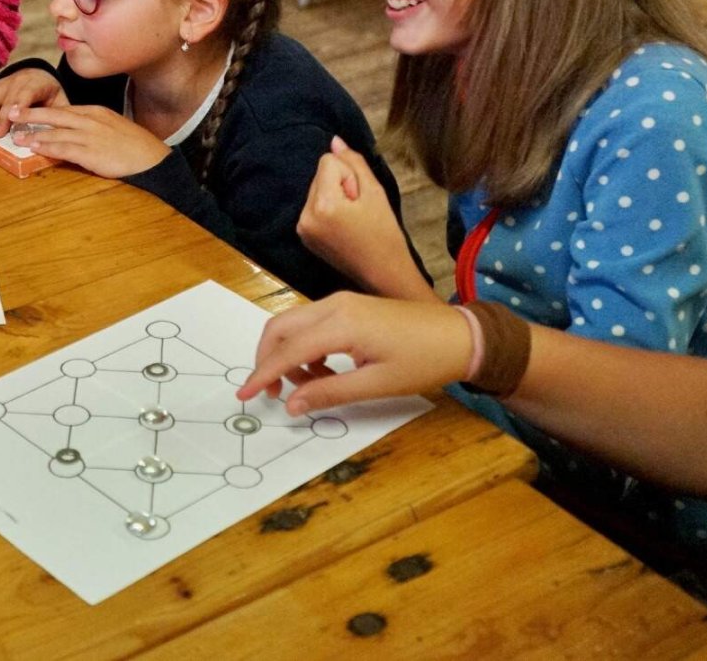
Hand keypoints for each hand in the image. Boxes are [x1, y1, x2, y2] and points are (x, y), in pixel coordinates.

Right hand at [0, 68, 66, 135]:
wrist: (40, 76)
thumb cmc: (50, 95)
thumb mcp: (60, 102)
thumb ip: (57, 115)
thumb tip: (56, 134)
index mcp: (38, 83)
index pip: (27, 92)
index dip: (19, 104)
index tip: (13, 117)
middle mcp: (19, 80)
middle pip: (7, 97)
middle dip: (1, 115)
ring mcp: (4, 82)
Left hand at [10, 104, 171, 178]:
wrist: (151, 158)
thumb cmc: (134, 146)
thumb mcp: (112, 128)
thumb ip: (93, 128)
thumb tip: (74, 134)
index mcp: (95, 112)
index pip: (64, 109)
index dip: (43, 110)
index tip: (26, 109)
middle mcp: (90, 120)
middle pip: (55, 114)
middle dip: (31, 113)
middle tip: (11, 112)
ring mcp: (90, 135)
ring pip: (56, 131)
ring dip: (34, 133)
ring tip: (16, 136)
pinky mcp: (91, 152)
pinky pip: (64, 148)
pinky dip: (48, 146)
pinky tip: (36, 147)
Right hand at [235, 292, 474, 414]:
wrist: (461, 335)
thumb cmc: (424, 362)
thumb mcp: (377, 384)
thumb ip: (330, 393)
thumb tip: (292, 405)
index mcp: (341, 324)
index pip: (288, 350)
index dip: (264, 374)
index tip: (245, 395)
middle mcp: (335, 304)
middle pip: (280, 327)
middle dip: (266, 359)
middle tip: (269, 393)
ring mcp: (342, 301)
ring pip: (294, 323)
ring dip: (287, 354)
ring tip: (306, 387)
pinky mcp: (350, 305)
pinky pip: (312, 323)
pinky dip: (305, 347)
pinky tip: (324, 371)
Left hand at [296, 138, 429, 298]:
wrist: (382, 274)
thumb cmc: (384, 234)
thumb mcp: (375, 192)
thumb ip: (354, 162)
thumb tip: (334, 141)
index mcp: (322, 205)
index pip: (328, 162)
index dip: (349, 175)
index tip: (360, 198)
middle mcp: (305, 216)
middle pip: (320, 174)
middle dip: (340, 184)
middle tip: (359, 210)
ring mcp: (302, 228)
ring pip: (317, 188)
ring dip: (334, 196)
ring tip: (353, 220)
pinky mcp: (304, 235)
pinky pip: (314, 205)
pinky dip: (328, 209)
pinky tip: (344, 226)